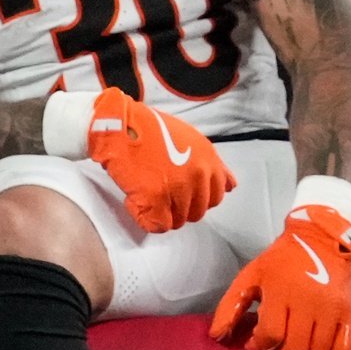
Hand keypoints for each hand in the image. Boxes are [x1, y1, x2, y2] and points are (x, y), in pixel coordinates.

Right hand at [83, 86, 235, 231]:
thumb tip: (231, 186)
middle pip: (197, 212)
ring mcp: (178, 188)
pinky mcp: (155, 199)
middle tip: (160, 190)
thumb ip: (213, 165)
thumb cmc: (151, 130)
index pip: (215, 197)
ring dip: (162, 212)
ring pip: (178, 221)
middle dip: (179, 207)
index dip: (196, 197)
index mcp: (209, 162)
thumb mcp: (192, 140)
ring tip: (147, 191)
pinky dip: (146, 217)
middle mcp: (198, 176)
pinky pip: (159, 225)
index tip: (179, 189)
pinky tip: (137, 199)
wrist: (119, 123)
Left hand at [209, 204, 350, 349]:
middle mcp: (311, 303)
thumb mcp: (250, 275)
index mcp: (283, 291)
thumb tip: (217, 337)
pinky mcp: (349, 316)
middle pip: (293, 349)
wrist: (323, 238)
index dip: (258, 346)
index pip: (271, 336)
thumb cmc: (281, 259)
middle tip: (271, 347)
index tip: (252, 343)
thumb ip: (230, 306)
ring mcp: (333, 311)